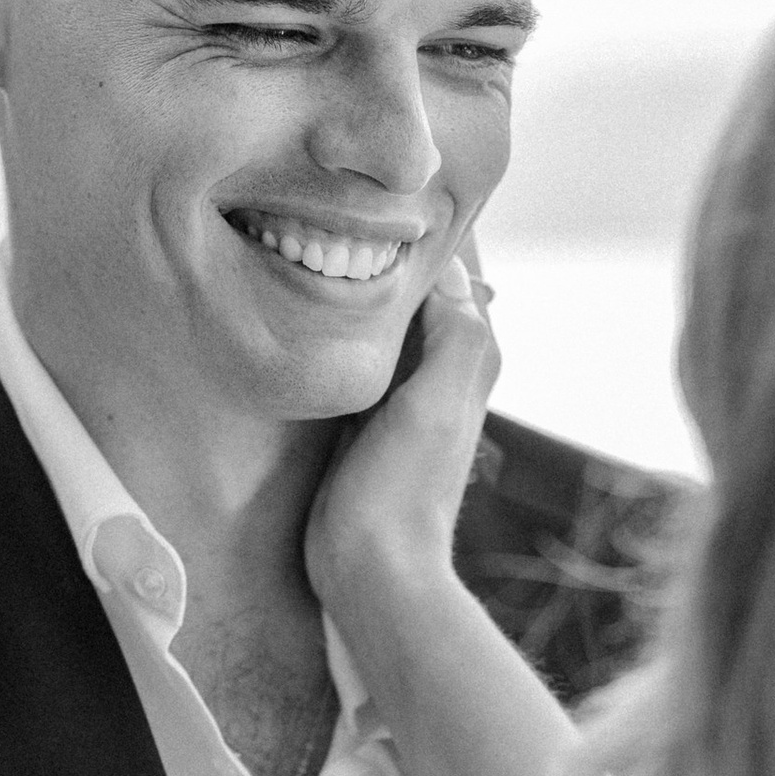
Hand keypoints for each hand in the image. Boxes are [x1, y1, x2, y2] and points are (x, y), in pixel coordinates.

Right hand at [305, 253, 499, 636]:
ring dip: (355, 294)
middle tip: (334, 216)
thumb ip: (455, 335)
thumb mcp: (437, 404)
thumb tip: (450, 269)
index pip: (452, 275)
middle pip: (414, 294)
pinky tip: (305, 313)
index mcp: (468, 359)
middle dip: (383, 260)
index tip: (380, 205)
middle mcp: (440, 371)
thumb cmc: (405, 490)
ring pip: (382, 323)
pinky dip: (337, 333)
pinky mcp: (361, 418)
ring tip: (313, 248)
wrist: (372, 570)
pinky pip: (354, 357)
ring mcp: (399, 395)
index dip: (423, 240)